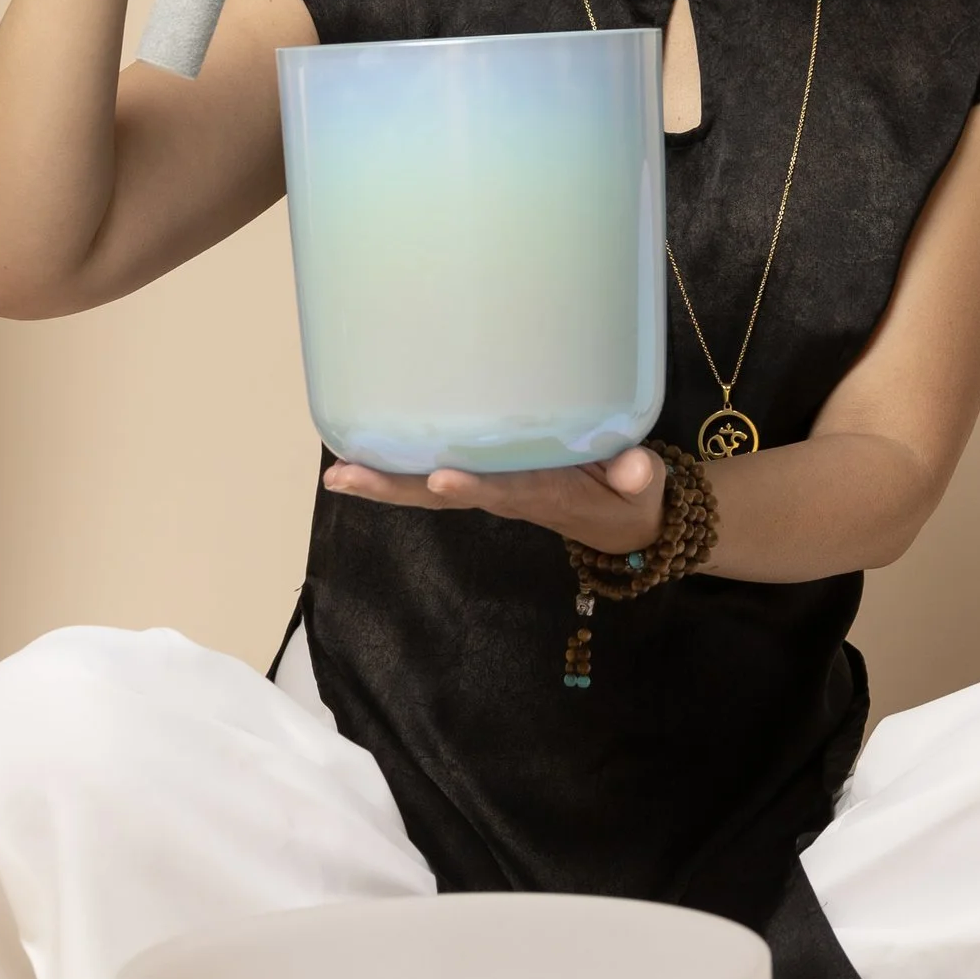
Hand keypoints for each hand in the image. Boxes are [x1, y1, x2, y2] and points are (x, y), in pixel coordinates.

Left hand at [321, 445, 665, 553]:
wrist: (622, 521)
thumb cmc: (632, 496)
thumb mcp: (643, 489)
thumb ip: (637, 477)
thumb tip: (637, 470)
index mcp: (544, 496)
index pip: (504, 492)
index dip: (474, 486)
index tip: (441, 477)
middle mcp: (506, 494)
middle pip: (443, 496)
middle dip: (394, 488)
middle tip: (344, 478)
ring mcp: (492, 487)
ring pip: (429, 488)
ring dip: (382, 481)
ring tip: (336, 473)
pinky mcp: (489, 476)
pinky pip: (436, 473)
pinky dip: (398, 468)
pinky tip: (361, 456)